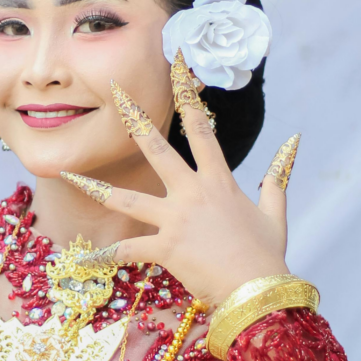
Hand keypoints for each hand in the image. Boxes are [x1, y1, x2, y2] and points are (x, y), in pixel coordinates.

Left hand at [62, 53, 296, 308]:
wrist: (259, 292)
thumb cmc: (267, 255)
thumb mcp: (276, 213)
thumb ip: (278, 176)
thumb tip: (293, 141)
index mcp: (218, 182)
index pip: (201, 130)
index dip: (188, 96)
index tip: (177, 68)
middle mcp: (192, 194)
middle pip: (156, 149)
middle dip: (134, 119)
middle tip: (116, 92)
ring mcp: (175, 220)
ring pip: (125, 198)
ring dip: (94, 187)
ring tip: (67, 175)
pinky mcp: (164, 248)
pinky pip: (126, 250)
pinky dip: (103, 256)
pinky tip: (81, 259)